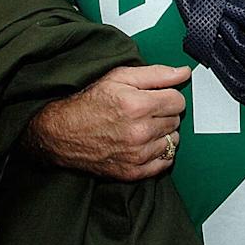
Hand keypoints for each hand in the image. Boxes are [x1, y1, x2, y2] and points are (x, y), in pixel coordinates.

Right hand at [25, 64, 189, 180]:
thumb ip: (157, 74)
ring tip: (144, 127)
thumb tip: (184, 73)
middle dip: (165, 113)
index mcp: (137, 105)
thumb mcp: (120, 77)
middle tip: (146, 111)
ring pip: (173, 141)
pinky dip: (159, 153)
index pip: (178, 101)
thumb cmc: (89, 103)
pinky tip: (145, 144)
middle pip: (176, 120)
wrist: (61, 133)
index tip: (158, 97)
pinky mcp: (133, 172)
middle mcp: (139, 132)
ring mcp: (137, 154)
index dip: (169, 96)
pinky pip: (165, 162)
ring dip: (163, 133)